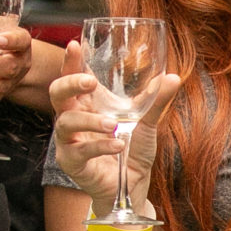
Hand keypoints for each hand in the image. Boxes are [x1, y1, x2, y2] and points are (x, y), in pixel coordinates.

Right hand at [51, 40, 182, 206]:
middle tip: (90, 81)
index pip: (72, 77)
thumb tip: (172, 77)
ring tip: (113, 125)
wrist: (132, 185)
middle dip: (70, 83)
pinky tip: (118, 145)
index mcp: (87, 104)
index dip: (70, 62)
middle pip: (57, 94)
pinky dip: (99, 146)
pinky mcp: (72, 163)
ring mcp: (69, 141)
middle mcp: (73, 119)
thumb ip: (155, 100)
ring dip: (90, 121)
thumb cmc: (132, 150)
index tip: (75, 44)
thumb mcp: (147, 122)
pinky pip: (79, 151)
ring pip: (66, 123)